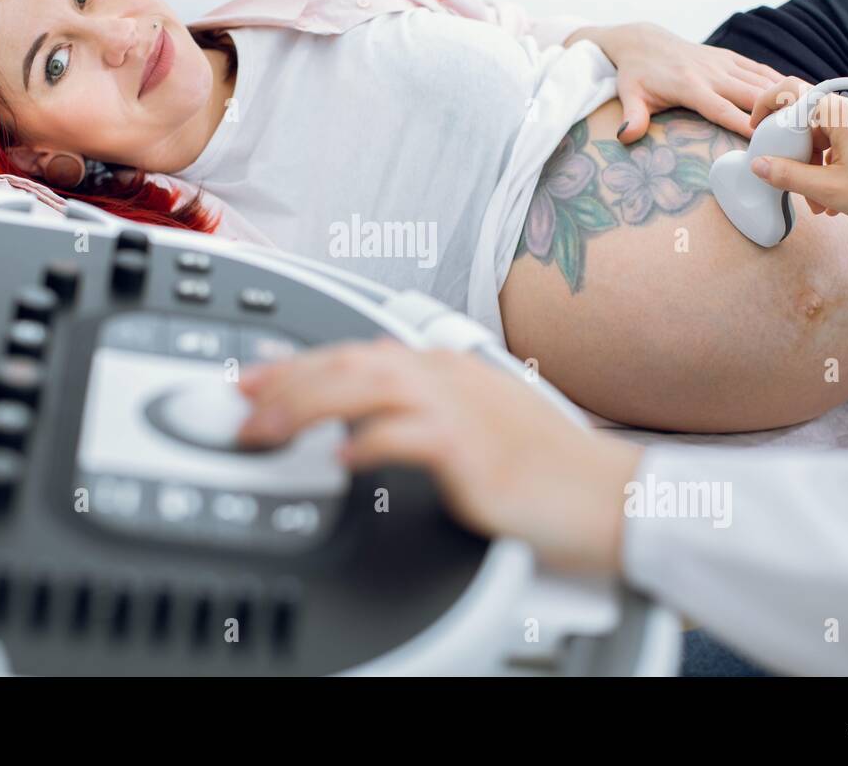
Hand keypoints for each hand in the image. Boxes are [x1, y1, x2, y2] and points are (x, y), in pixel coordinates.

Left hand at [237, 339, 642, 572]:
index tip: (252, 379)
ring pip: (365, 386)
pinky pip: (407, 436)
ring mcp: (461, 408)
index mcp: (445, 366)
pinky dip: (367, 443)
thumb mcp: (473, 422)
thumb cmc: (546, 466)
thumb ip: (418, 410)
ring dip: (305, 406)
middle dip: (284, 382)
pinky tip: (337, 458)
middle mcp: (447, 376)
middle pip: (348, 362)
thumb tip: (359, 418)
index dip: (294, 364)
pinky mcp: (474, 449)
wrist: (608, 494)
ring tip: (264, 430)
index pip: (354, 353)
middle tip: (239, 405)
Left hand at [575, 22, 784, 142]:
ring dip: (787, 96)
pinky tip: (801, 94)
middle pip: (752, 94)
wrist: (642, 41)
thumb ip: (632, 117)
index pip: (722, 109)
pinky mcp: (730, 58)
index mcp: (690, 86)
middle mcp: (712, 73)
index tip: (765, 140)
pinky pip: (760, 70)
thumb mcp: (629, 95)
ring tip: (813, 115)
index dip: (744, 124)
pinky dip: (780, 81)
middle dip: (777, 112)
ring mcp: (724, 63)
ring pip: (762, 80)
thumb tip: (625, 137)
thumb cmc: (635, 75)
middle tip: (803, 133)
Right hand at [749, 76, 847, 226]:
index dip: (766, 107)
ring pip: (827, 137)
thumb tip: (759, 165)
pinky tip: (839, 196)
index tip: (758, 130)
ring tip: (822, 203)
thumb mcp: (829, 189)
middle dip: (796, 157)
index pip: (790, 93)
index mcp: (839, 112)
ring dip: (816, 168)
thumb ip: (787, 175)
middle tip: (795, 187)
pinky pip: (847, 143)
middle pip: (808, 123)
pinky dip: (836, 165)